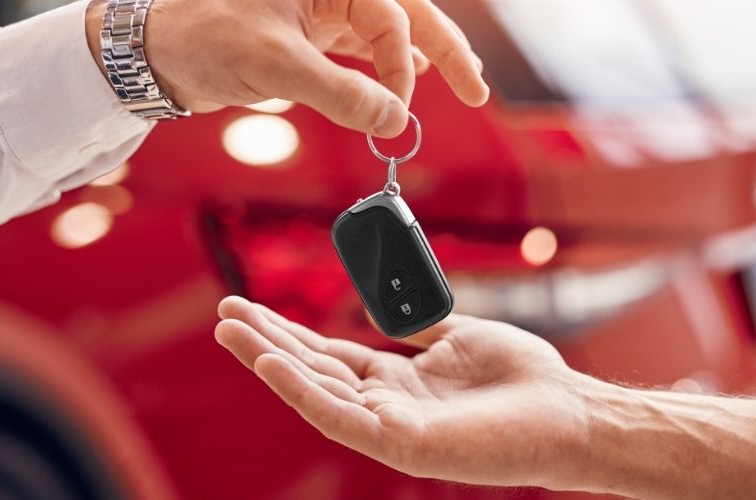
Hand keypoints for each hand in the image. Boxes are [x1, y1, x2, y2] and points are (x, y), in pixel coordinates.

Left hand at [86, 0, 489, 136]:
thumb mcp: (276, 64)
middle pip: (407, 15)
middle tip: (478, 89)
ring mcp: (323, 10)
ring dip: (421, 60)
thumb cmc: (204, 36)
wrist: (159, 51)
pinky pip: (361, 49)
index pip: (390, 21)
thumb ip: (341, 93)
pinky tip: (404, 81)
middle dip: (445, 51)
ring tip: (459, 84)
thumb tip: (396, 120)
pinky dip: (385, 67)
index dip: (399, 72)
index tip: (396, 115)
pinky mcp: (310, 34)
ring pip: (388, 33)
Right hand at [215, 297, 592, 490]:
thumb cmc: (521, 376)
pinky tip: (271, 363)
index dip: (289, 331)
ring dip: (270, 360)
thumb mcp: (458, 334)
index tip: (252, 306)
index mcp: (396, 381)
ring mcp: (390, 428)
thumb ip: (417, 323)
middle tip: (223, 313)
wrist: (569, 410)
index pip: (329, 355)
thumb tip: (381, 308)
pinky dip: (302, 389)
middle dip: (266, 342)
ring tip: (229, 330)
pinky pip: (341, 415)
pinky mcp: (402, 445)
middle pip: (312, 370)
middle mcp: (385, 405)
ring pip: (316, 392)